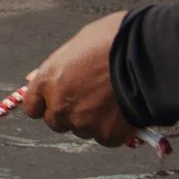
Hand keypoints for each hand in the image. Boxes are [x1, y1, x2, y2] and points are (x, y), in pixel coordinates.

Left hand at [22, 11, 135, 145]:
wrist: (146, 55)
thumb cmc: (112, 40)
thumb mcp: (77, 43)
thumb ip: (55, 66)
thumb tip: (33, 78)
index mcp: (48, 81)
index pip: (32, 107)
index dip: (45, 104)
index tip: (57, 100)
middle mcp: (60, 106)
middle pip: (56, 122)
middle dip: (69, 113)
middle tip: (90, 98)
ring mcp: (83, 123)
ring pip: (82, 130)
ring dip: (93, 121)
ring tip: (112, 100)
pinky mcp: (107, 135)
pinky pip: (106, 138)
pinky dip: (114, 129)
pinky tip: (124, 111)